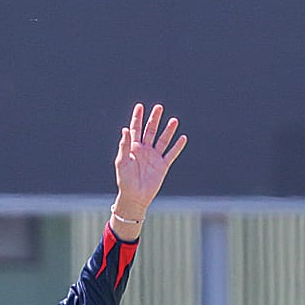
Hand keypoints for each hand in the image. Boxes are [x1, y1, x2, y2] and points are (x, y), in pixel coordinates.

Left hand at [112, 104, 186, 222]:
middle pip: (150, 130)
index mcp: (133, 147)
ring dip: (168, 130)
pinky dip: (177, 146)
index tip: (140, 106)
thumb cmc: (125, 180)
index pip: (136, 128)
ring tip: (174, 120)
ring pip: (163, 140)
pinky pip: (171, 154)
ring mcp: (154, 157)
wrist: (134, 197)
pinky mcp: (163, 166)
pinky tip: (182, 138)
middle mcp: (144, 150)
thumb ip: (124, 145)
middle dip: (154, 119)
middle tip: (159, 107)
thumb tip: (125, 129)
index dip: (138, 117)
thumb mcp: (122, 161)